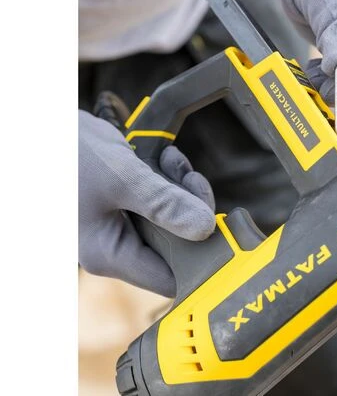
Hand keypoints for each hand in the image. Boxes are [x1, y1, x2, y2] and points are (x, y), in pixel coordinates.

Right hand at [79, 110, 215, 295]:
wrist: (46, 131)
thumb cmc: (71, 156)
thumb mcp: (124, 179)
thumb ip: (165, 204)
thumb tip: (205, 228)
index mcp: (112, 253)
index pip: (169, 277)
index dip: (200, 259)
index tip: (218, 229)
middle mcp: (117, 244)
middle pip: (176, 243)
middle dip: (191, 211)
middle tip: (192, 181)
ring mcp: (121, 223)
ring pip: (170, 218)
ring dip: (180, 190)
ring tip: (172, 162)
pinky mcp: (126, 203)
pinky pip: (159, 199)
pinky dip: (169, 180)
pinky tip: (164, 158)